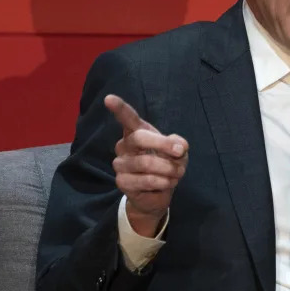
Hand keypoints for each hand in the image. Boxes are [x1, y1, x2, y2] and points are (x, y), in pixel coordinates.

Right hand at [105, 94, 188, 236]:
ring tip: (178, 173)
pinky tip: (167, 183)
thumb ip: (179, 145)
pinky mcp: (122, 182)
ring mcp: (120, 164)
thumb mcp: (178, 152)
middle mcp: (124, 145)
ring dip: (169, 169)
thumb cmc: (167, 164)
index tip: (109, 99)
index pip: (127, 118)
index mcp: (137, 132)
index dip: (119, 108)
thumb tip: (178, 146)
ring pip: (146, 163)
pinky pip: (147, 180)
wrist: (159, 192)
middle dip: (164, 145)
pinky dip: (164, 182)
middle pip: (139, 138)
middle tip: (180, 153)